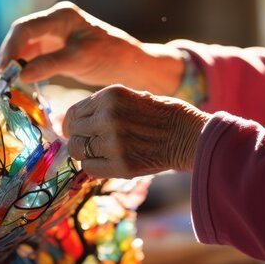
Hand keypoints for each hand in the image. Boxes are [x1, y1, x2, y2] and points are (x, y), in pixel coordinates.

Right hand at [0, 1, 183, 94]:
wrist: (132, 65)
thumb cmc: (111, 57)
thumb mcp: (80, 60)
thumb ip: (50, 65)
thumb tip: (20, 74)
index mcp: (61, 16)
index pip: (26, 28)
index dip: (10, 47)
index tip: (4, 69)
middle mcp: (55, 21)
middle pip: (22, 35)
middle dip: (10, 55)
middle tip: (2, 78)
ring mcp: (55, 35)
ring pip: (26, 47)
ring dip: (17, 63)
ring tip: (9, 82)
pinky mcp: (57, 49)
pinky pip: (35, 56)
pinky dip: (27, 68)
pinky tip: (23, 82)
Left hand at [63, 84, 210, 178]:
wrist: (192, 135)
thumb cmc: (164, 115)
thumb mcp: (133, 97)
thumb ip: (105, 107)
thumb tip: (76, 121)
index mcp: (111, 95)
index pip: (74, 112)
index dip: (73, 124)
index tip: (77, 131)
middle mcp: (108, 116)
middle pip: (74, 133)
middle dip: (80, 139)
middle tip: (93, 144)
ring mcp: (114, 142)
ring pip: (78, 152)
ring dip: (86, 154)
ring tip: (103, 153)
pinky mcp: (122, 165)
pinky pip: (90, 168)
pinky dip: (96, 167)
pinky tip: (110, 162)